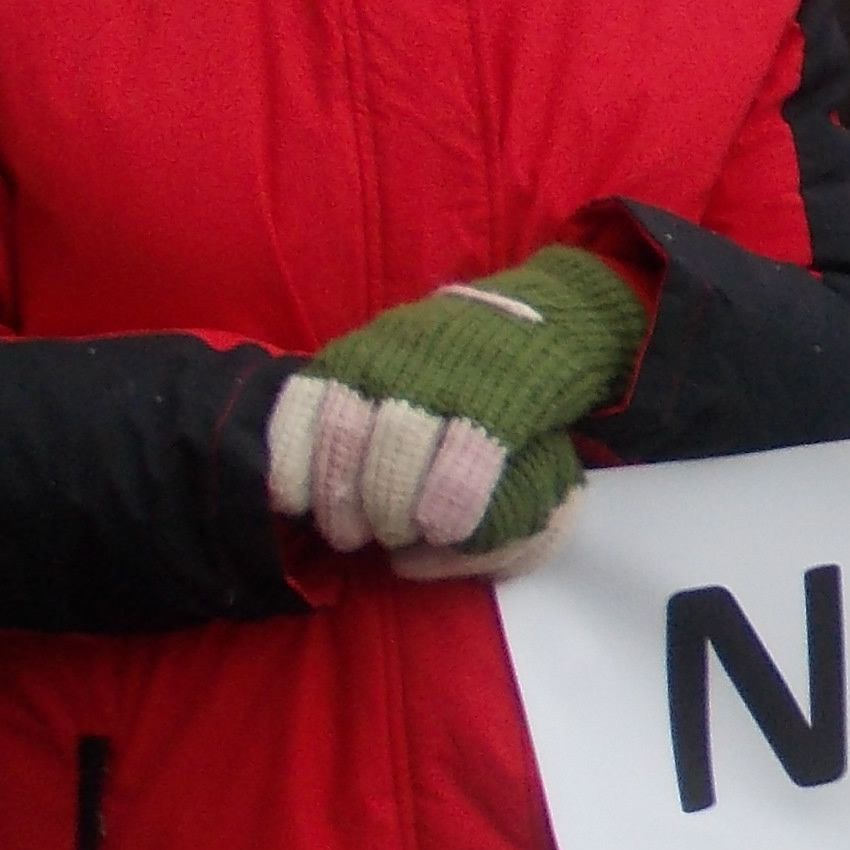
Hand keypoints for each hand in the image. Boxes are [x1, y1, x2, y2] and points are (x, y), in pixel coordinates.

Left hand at [266, 245, 646, 557]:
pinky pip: (466, 460)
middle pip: (347, 438)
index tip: (297, 504)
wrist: (554, 312)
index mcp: (363, 352)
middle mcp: (395, 360)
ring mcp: (450, 377)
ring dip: (391, 507)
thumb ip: (349, 400)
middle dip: (342, 502)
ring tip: (399, 535)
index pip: (305, 407)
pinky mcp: (505, 400)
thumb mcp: (394, 358)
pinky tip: (447, 528)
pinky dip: (450, 502)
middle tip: (351, 537)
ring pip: (398, 450)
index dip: (295, 465)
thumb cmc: (461, 352)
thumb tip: (300, 478)